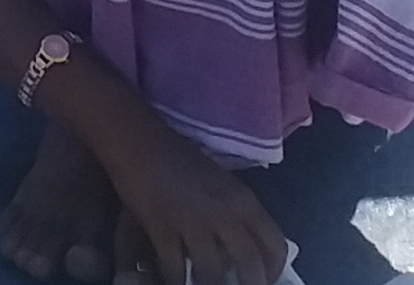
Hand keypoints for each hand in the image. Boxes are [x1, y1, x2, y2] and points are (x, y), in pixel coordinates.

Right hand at [102, 136, 289, 284]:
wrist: (139, 143)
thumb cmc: (180, 160)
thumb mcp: (221, 184)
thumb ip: (234, 214)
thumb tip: (240, 251)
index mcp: (243, 200)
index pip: (274, 244)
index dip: (274, 271)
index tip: (265, 282)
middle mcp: (224, 213)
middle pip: (249, 265)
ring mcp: (194, 222)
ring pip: (212, 273)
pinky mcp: (163, 229)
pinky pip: (174, 269)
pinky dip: (175, 281)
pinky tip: (175, 282)